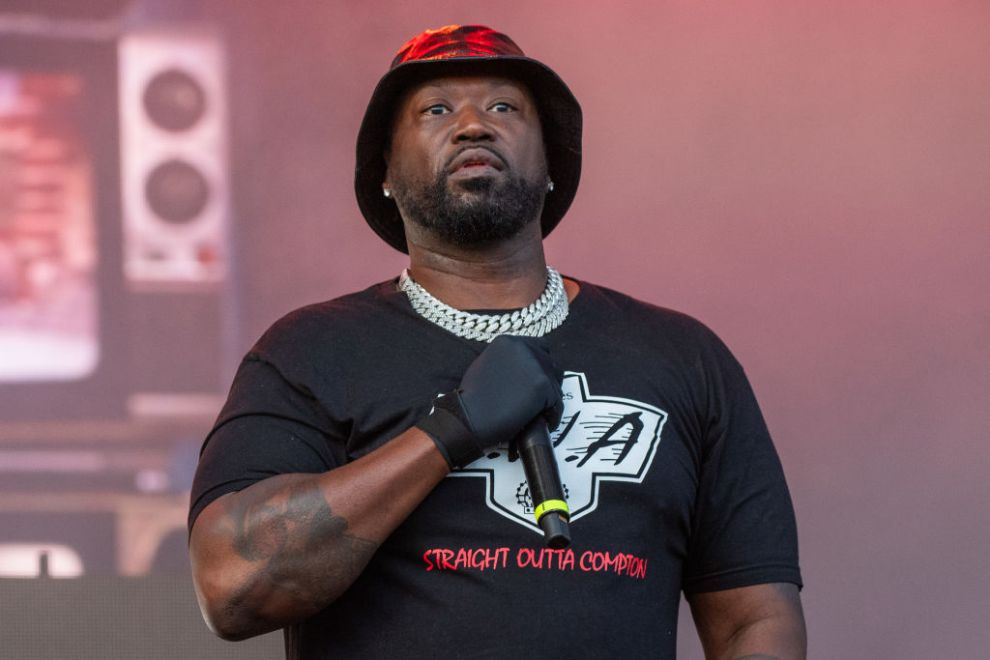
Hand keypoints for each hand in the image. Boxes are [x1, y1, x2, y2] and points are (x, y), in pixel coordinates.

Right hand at [417, 336, 562, 467]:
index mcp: (509, 342)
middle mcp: (524, 348)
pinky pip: (557, 403)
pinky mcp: (542, 385)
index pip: (539, 347)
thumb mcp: (485, 365)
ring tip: (541, 413)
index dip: (540, 365)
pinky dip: (552, 416)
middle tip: (541, 400)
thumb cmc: (472, 399)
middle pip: (551, 364)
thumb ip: (507, 361)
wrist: (470, 417)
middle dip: (547, 382)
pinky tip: (543, 423)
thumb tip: (523, 369)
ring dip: (551, 399)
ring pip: (556, 384)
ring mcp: (535, 365)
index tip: (536, 381)